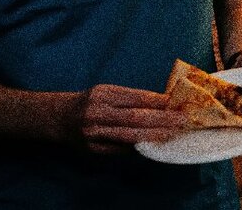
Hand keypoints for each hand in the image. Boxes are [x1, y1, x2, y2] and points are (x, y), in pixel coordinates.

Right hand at [67, 84, 186, 153]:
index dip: (157, 101)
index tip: (175, 103)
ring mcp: (93, 132)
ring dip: (154, 135)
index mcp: (102, 94)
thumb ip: (131, 97)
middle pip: (135, 117)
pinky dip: (138, 147)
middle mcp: (97, 112)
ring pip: (129, 135)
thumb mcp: (108, 92)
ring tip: (172, 133)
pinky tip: (153, 144)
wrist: (60, 118)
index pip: (135, 98)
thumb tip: (163, 102)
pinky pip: (119, 149)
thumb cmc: (92, 102)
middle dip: (161, 119)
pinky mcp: (92, 149)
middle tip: (181, 120)